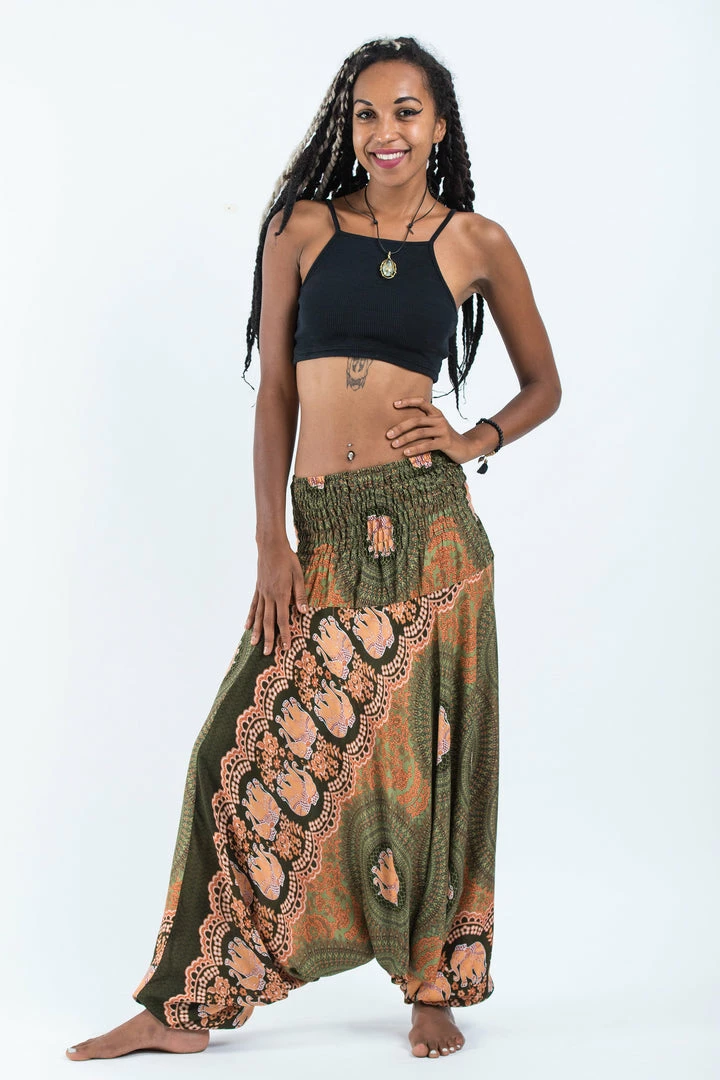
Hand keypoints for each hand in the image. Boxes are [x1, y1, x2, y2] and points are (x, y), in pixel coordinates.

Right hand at [244, 539, 308, 655]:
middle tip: (269, 653)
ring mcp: (261, 593)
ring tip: (255, 644)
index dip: (284, 634)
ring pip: (259, 616)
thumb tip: (303, 611)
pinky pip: (253, 605)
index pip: (283, 619)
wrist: (271, 546)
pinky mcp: (258, 589)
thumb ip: (300, 594)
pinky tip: (247, 626)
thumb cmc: (288, 559)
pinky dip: (250, 617)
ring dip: (257, 631)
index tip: (286, 647)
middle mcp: (269, 596)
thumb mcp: (298, 574)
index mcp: (281, 594)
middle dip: (269, 638)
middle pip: (269, 621)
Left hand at [385, 397, 473, 464]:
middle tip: (388, 435)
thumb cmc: (445, 438)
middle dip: (400, 427)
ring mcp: (443, 430)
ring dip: (404, 439)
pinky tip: (406, 453)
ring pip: (420, 433)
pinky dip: (415, 449)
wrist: (466, 448)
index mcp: (436, 413)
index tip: (394, 404)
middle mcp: (440, 419)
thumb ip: (424, 424)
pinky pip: (427, 445)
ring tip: (394, 445)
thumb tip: (401, 427)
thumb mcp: (436, 427)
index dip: (408, 401)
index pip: (422, 402)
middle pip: (416, 420)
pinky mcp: (445, 442)